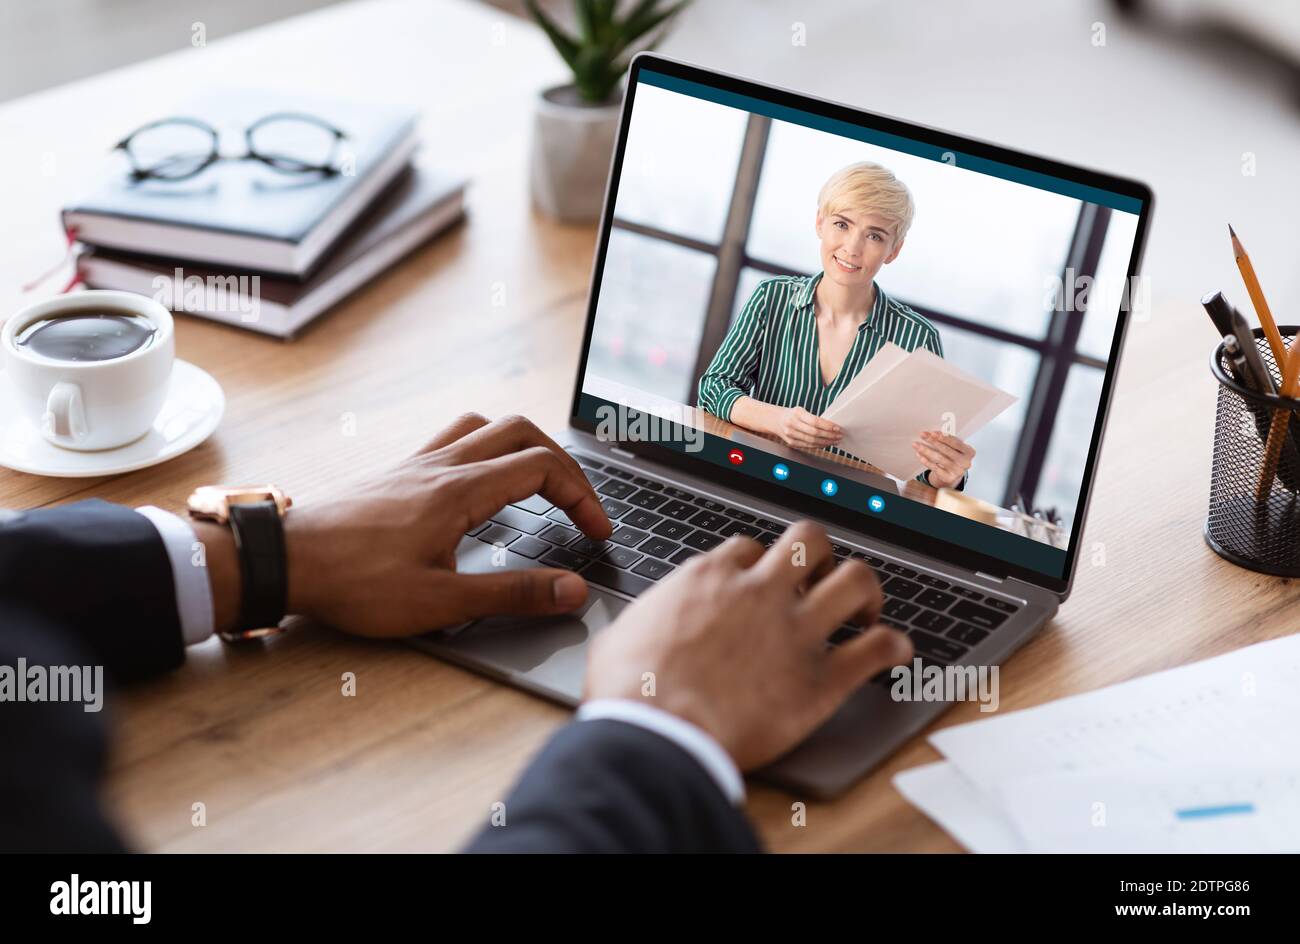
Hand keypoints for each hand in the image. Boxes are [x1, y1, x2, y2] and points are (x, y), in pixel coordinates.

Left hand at [198, 413, 611, 637]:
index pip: (543, 468)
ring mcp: (417, 464)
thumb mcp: (441, 601)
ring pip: (485, 425)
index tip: (597, 531)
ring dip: (523, 444)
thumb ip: (513, 594)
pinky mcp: (397, 473)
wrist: (283, 561)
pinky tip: (479, 484)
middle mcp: (442, 466)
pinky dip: (484, 447)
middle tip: (577, 504)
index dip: (583, 495)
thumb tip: (572, 590)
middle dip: (563, 463)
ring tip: (538, 484)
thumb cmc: (353, 583)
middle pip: (522, 431)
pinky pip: (452, 437)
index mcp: (460, 491)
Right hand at [584, 522, 912, 770]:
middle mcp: (759, 592)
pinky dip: (895, 646)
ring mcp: (795, 632)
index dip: (759, 566)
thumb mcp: (621, 636)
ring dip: (867, 591)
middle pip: (809, 541)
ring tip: (866, 610)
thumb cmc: (630, 692)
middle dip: (821, 557)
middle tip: (820, 582)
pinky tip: (895, 653)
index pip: (748, 549)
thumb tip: (632, 627)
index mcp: (710, 579)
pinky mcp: (822, 680)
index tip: (761, 585)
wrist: (657, 733)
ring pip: (856, 579)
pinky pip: (879, 648)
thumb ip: (642, 619)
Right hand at [773, 406, 842, 448]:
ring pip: (812, 441)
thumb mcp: (801, 410)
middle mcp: (792, 424)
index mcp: (796, 413)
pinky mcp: (792, 442)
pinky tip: (826, 444)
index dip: (827, 426)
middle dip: (829, 435)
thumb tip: (831, 426)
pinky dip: (819, 445)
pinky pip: (808, 446)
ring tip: (835, 441)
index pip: (815, 421)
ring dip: (826, 442)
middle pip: (814, 433)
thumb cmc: (792, 414)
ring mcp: (791, 435)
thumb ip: (813, 417)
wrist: (776, 420)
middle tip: (839, 435)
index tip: (837, 428)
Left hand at [912, 430, 973, 487]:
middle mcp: (965, 462)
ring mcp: (957, 471)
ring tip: (916, 445)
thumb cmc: (954, 456)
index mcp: (970, 452)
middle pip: (946, 450)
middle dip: (933, 441)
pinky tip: (920, 455)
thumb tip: (932, 433)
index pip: (956, 443)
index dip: (944, 437)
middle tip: (922, 435)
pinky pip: (935, 468)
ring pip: (939, 459)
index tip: (932, 433)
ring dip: (926, 450)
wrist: (954, 474)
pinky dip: (926, 461)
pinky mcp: (948, 478)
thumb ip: (949, 441)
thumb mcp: (956, 448)